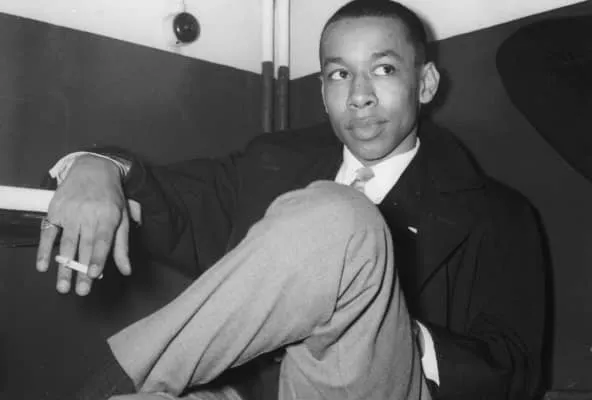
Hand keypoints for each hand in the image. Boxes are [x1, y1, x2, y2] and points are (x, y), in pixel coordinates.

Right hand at [36, 154, 131, 294]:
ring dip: (63, 266)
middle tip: (80, 291)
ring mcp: (69, 212)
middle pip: (84, 246)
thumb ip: (122, 245)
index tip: (94, 274)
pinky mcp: (55, 211)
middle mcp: (87, 214)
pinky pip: (48, 233)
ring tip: (63, 287)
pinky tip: (43, 266)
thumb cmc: (111, 197)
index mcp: (108, 215)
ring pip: (66, 243)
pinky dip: (44, 250)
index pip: (102, 240)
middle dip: (81, 270)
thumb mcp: (122, 217)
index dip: (98, 257)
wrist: (92, 168)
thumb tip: (127, 270)